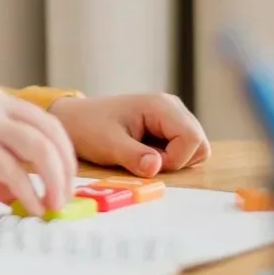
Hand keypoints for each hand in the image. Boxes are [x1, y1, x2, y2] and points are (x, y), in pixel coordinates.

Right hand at [0, 86, 76, 215]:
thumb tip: (15, 196)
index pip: (45, 121)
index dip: (63, 152)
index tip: (65, 178)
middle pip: (52, 133)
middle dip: (66, 168)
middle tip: (65, 197)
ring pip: (41, 150)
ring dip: (55, 181)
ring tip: (54, 206)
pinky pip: (14, 172)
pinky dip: (29, 194)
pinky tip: (31, 209)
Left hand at [47, 93, 208, 177]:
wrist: (74, 120)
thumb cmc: (88, 128)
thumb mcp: (108, 144)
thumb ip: (133, 156)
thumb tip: (155, 168)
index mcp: (161, 106)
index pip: (192, 139)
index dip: (175, 159)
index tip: (147, 163)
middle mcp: (172, 107)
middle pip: (199, 143)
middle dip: (177, 161)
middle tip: (146, 161)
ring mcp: (171, 116)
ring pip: (194, 147)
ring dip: (174, 161)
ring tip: (144, 157)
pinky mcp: (167, 127)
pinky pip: (183, 148)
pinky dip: (169, 158)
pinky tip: (146, 154)